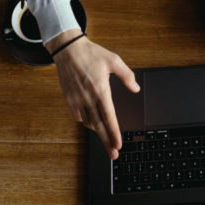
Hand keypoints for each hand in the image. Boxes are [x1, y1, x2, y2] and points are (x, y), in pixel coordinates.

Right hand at [46, 29, 139, 159]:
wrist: (68, 49)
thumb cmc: (92, 54)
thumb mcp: (114, 61)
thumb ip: (127, 76)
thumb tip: (136, 89)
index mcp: (100, 90)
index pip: (109, 117)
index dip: (114, 133)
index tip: (119, 144)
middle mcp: (88, 97)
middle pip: (98, 126)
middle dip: (107, 142)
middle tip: (113, 154)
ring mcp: (76, 99)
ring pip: (89, 122)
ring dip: (98, 131)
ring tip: (106, 138)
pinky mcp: (69, 98)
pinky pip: (78, 116)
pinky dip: (86, 122)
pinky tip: (92, 123)